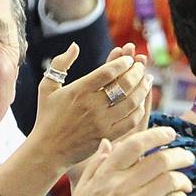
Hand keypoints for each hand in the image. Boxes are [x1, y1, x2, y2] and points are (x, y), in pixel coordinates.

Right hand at [32, 42, 152, 168]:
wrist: (49, 149)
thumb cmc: (47, 116)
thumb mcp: (47, 87)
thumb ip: (60, 64)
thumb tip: (75, 46)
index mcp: (78, 90)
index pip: (108, 72)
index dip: (122, 63)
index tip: (129, 59)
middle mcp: (92, 105)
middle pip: (124, 85)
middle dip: (137, 73)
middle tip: (142, 67)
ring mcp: (102, 122)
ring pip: (131, 102)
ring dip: (143, 89)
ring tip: (147, 80)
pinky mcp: (109, 135)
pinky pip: (131, 120)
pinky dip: (139, 109)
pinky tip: (141, 101)